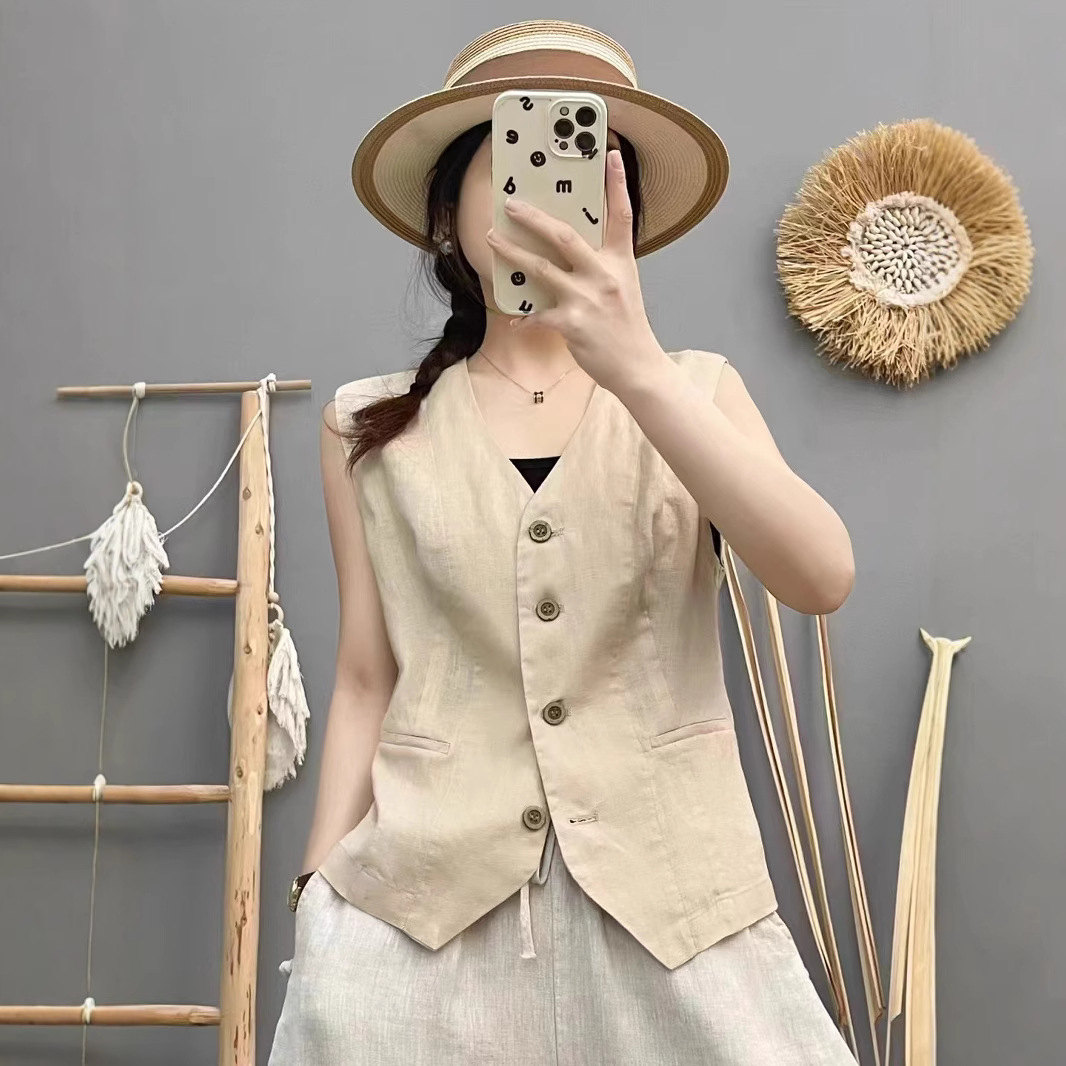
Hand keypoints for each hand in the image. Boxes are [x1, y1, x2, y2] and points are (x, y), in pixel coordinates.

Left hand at [485, 148, 666, 396]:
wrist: (637, 367)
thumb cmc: (626, 327)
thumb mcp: (623, 288)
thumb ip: (601, 267)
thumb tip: (568, 252)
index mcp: (620, 262)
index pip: (621, 216)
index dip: (617, 184)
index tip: (611, 155)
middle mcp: (604, 275)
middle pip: (564, 236)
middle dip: (533, 218)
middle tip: (511, 204)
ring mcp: (587, 299)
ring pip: (541, 268)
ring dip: (512, 253)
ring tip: (493, 239)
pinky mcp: (572, 324)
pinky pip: (537, 314)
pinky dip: (524, 316)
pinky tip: (514, 317)